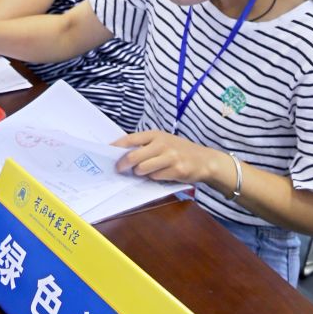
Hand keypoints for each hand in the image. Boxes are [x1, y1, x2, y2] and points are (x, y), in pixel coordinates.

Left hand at [111, 129, 228, 187]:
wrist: (205, 160)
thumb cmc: (179, 150)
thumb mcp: (163, 141)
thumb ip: (146, 145)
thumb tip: (122, 153)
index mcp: (156, 134)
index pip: (130, 139)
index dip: (116, 146)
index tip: (107, 152)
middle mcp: (162, 144)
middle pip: (133, 156)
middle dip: (123, 164)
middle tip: (119, 169)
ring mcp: (170, 157)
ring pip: (143, 169)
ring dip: (139, 173)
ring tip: (143, 172)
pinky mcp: (177, 170)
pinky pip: (155, 177)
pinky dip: (153, 178)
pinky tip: (159, 175)